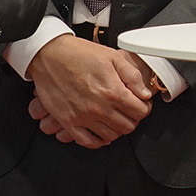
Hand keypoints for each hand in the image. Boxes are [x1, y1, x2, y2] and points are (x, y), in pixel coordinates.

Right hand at [25, 37, 155, 146]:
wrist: (49, 55)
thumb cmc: (78, 54)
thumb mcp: (112, 57)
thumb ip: (132, 76)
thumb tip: (145, 93)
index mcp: (112, 91)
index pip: (140, 112)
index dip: (144, 108)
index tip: (141, 104)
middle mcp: (99, 108)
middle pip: (127, 126)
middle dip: (132, 119)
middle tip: (129, 111)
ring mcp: (83, 117)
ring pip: (111, 136)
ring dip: (117, 129)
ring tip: (116, 119)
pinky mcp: (68, 122)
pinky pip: (87, 141)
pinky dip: (97, 141)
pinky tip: (101, 133)